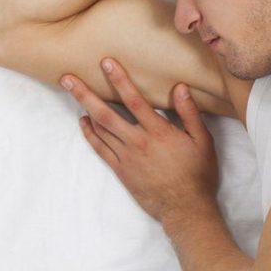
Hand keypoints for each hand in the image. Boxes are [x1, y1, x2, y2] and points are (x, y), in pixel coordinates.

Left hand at [60, 58, 219, 223]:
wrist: (185, 208)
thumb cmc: (197, 174)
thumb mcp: (203, 141)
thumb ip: (190, 113)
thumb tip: (180, 89)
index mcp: (158, 132)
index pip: (134, 100)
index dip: (120, 80)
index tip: (106, 63)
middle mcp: (138, 142)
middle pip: (106, 113)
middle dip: (86, 93)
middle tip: (68, 78)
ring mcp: (126, 157)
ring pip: (100, 129)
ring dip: (84, 108)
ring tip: (71, 92)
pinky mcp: (121, 170)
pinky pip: (100, 149)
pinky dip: (89, 134)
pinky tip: (83, 122)